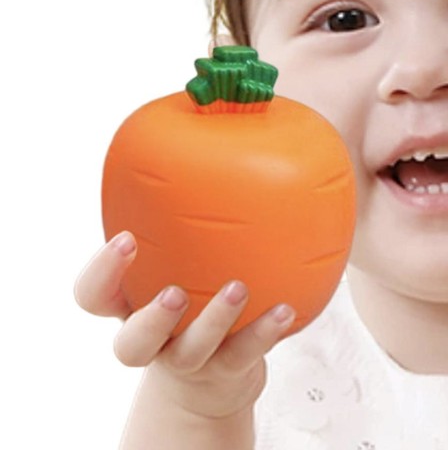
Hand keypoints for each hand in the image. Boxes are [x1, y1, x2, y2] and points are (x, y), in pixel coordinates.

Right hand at [74, 231, 295, 418]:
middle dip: (151, 321)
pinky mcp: (226, 369)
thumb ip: (178, 224)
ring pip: (190, 351)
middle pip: (130, 345)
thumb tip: (205, 138)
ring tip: (238, 288)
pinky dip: (262, 332)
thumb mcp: (176, 265)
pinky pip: (243, 355)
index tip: (127, 239)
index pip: (93, 296)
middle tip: (174, 293)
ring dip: (214, 321)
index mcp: (132, 306)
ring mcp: (189, 359)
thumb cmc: (191, 299)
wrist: (213, 378)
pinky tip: (284, 307)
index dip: (102, 273)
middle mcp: (154, 339)